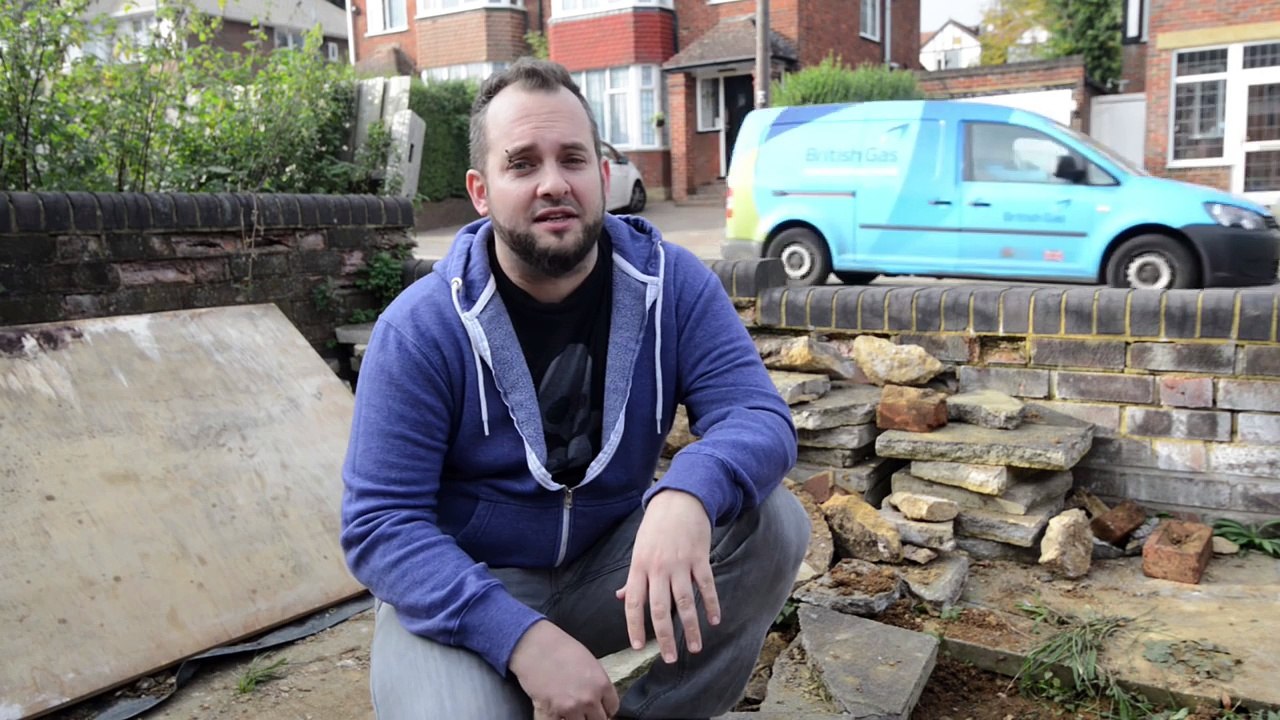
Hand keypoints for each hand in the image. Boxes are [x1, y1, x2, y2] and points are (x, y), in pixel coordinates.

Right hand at [509, 620, 618, 719]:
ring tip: (568, 710)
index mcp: (602, 684)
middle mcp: (590, 699)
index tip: (599, 706)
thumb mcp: (589, 662)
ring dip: (575, 718)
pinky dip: (557, 719)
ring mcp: (571, 708)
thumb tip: (599, 697)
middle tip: (583, 708)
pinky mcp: (551, 713)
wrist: (535, 646)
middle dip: (592, 715)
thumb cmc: (561, 648)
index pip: (612, 707)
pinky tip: (556, 712)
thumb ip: (597, 683)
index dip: (604, 707)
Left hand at [615, 489, 719, 664]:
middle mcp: (658, 568)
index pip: (633, 603)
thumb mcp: (638, 549)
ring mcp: (680, 563)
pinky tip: (714, 621)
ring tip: (694, 648)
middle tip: (669, 659)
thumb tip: (620, 598)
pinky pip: (706, 586)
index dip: (635, 626)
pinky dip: (711, 605)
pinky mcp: (700, 558)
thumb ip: (632, 577)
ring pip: (685, 602)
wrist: (680, 499)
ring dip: (690, 628)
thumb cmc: (656, 527)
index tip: (638, 647)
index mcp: (639, 567)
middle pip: (660, 609)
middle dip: (664, 637)